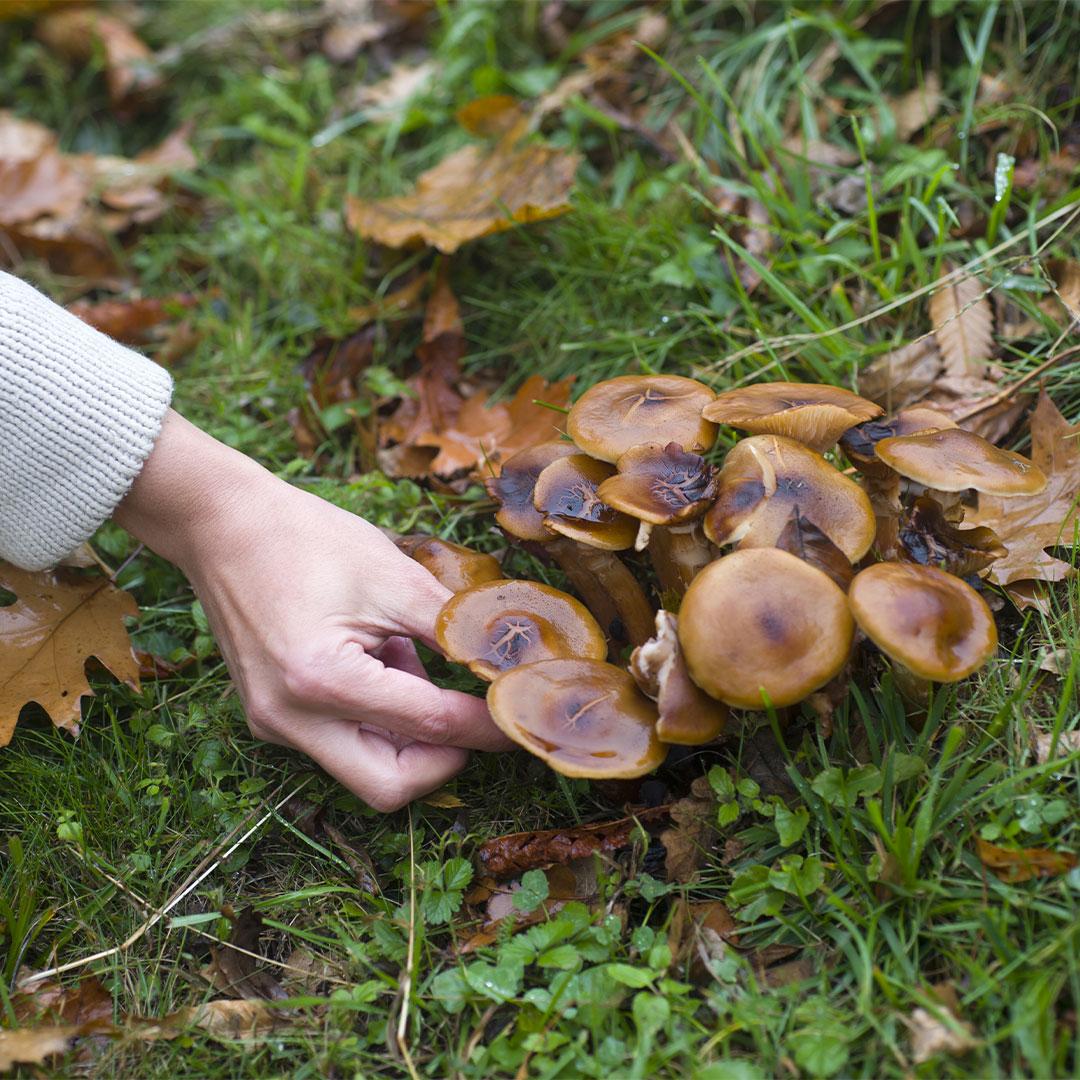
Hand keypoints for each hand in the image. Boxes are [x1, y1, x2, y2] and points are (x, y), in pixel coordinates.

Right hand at [116, 411, 511, 810]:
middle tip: (476, 716)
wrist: (222, 524)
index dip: (486, 724)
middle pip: (388, 785)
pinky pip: (337, 743)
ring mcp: (272, 723)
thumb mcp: (394, 577)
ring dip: (407, 734)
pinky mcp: (268, 716)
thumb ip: (453, 630)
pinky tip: (377, 660)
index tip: (523, 714)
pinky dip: (374, 718)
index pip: (429, 726)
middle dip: (443, 759)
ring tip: (408, 659)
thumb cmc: (306, 539)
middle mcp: (290, 718)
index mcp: (323, 680)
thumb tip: (507, 667)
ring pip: (363, 769)